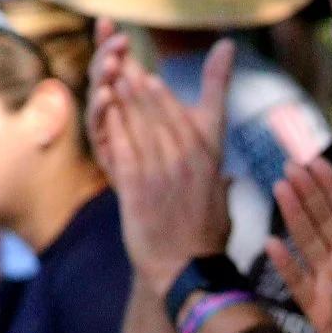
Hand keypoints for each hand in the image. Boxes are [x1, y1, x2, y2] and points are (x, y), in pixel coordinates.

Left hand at [95, 35, 234, 294]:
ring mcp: (163, 173)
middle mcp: (188, 161)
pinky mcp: (139, 188)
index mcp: (209, 162)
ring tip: (113, 76)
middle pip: (161, 115)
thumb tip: (226, 177)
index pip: (188, 119)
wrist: (187, 268)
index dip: (166, 97)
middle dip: (141, 87)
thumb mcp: (221, 200)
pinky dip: (115, 125)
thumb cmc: (206, 237)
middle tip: (124, 64)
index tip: (152, 76)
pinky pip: (124, 148)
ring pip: (142, 126)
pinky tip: (105, 109)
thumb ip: (220, 181)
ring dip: (126, 98)